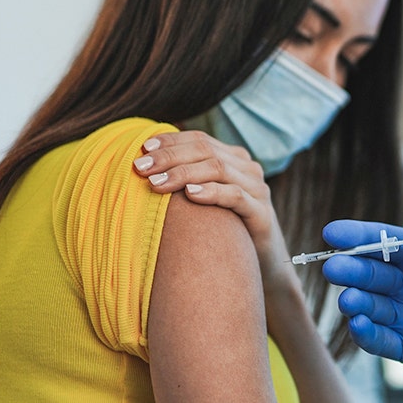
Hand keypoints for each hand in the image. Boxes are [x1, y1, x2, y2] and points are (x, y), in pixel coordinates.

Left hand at [133, 131, 295, 290]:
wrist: (261, 262)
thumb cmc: (224, 228)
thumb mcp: (205, 199)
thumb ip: (187, 180)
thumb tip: (144, 168)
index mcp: (234, 158)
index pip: (200, 140)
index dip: (171, 141)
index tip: (142, 149)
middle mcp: (247, 168)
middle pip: (206, 151)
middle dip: (170, 157)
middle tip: (140, 168)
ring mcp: (257, 189)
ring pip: (218, 169)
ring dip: (183, 173)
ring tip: (156, 183)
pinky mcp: (261, 213)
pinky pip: (235, 196)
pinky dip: (211, 192)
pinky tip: (190, 194)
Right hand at [321, 219, 402, 385]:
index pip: (384, 241)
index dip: (357, 236)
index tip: (332, 232)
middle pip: (371, 273)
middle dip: (350, 270)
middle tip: (335, 268)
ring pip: (370, 306)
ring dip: (355, 302)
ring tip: (350, 301)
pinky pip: (381, 340)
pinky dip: (366, 334)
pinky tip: (359, 326)